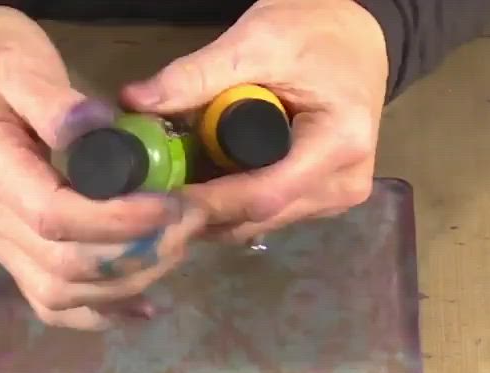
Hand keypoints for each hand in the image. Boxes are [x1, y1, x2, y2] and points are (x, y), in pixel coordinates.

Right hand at [0, 7, 205, 329]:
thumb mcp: (14, 59)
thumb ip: (52, 98)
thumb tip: (101, 127)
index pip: (52, 217)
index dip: (116, 220)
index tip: (169, 202)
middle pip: (63, 268)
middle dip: (135, 252)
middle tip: (191, 220)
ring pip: (61, 295)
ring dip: (126, 282)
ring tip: (176, 247)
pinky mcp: (13, 253)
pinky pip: (52, 303)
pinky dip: (101, 311)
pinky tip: (145, 303)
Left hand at [121, 0, 387, 242]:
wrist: (354, 36)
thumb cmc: (312, 32)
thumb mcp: (255, 41)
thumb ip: (197, 74)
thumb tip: (135, 100)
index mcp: (340, 144)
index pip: (264, 195)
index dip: (208, 202)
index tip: (157, 195)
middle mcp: (345, 184)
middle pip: (260, 216)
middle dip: (204, 209)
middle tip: (153, 193)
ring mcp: (336, 199)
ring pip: (260, 223)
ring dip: (215, 210)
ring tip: (174, 185)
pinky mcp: (323, 201)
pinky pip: (268, 215)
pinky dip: (232, 204)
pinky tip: (204, 184)